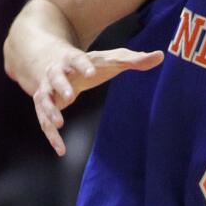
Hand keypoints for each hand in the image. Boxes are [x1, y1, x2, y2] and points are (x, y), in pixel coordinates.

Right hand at [33, 47, 163, 154]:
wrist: (51, 61)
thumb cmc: (87, 63)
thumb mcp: (109, 59)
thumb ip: (133, 59)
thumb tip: (161, 56)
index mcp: (72, 60)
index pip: (77, 59)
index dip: (82, 65)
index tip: (89, 72)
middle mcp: (56, 74)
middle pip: (56, 78)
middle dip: (61, 86)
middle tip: (69, 97)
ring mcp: (47, 90)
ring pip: (44, 100)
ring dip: (50, 111)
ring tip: (59, 124)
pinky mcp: (44, 106)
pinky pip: (44, 122)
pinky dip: (51, 136)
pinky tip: (60, 150)